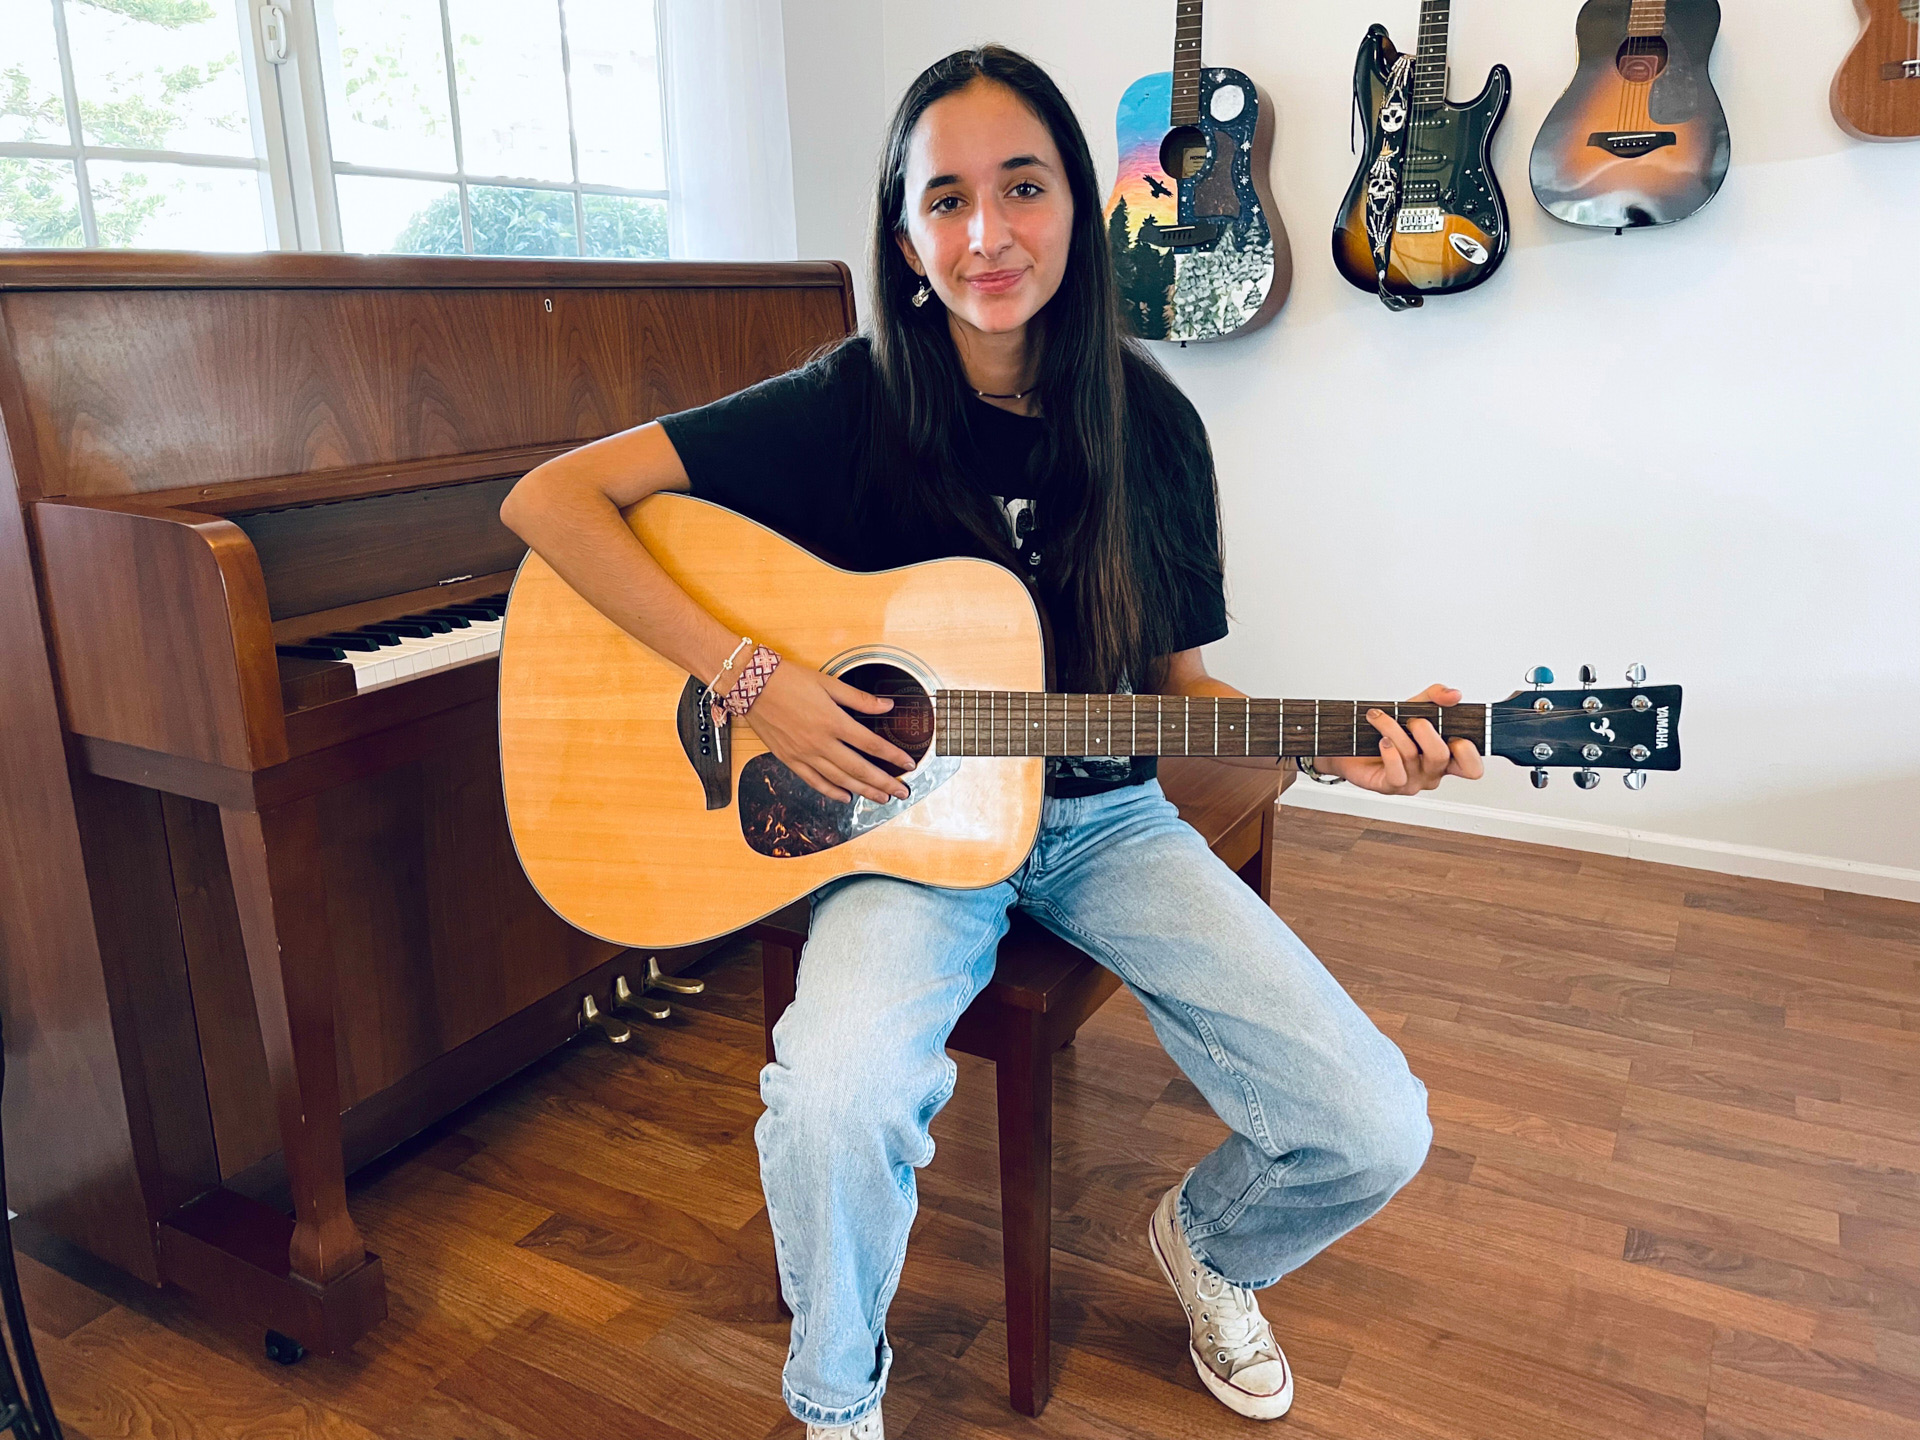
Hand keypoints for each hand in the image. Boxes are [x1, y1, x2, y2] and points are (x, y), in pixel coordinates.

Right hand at [741, 663, 916, 804]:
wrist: (751, 685)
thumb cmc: (788, 679)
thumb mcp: (828, 682)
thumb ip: (860, 698)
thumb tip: (887, 705)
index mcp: (833, 721)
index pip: (871, 744)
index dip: (892, 756)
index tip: (908, 763)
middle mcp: (820, 742)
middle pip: (859, 768)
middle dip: (884, 782)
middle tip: (901, 792)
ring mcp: (804, 754)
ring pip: (840, 779)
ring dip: (863, 791)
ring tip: (881, 798)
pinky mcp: (789, 759)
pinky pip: (814, 781)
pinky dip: (831, 792)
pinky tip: (845, 797)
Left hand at [1315, 684, 1483, 794]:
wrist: (1351, 743)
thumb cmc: (1388, 731)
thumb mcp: (1414, 707)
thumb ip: (1436, 697)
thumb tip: (1453, 694)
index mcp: (1446, 758)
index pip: (1472, 767)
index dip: (1467, 751)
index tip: (1452, 732)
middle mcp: (1432, 772)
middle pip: (1442, 756)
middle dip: (1425, 730)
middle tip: (1412, 720)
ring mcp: (1413, 782)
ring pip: (1412, 755)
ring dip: (1393, 729)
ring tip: (1379, 718)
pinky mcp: (1391, 786)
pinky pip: (1396, 772)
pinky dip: (1388, 752)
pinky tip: (1381, 741)